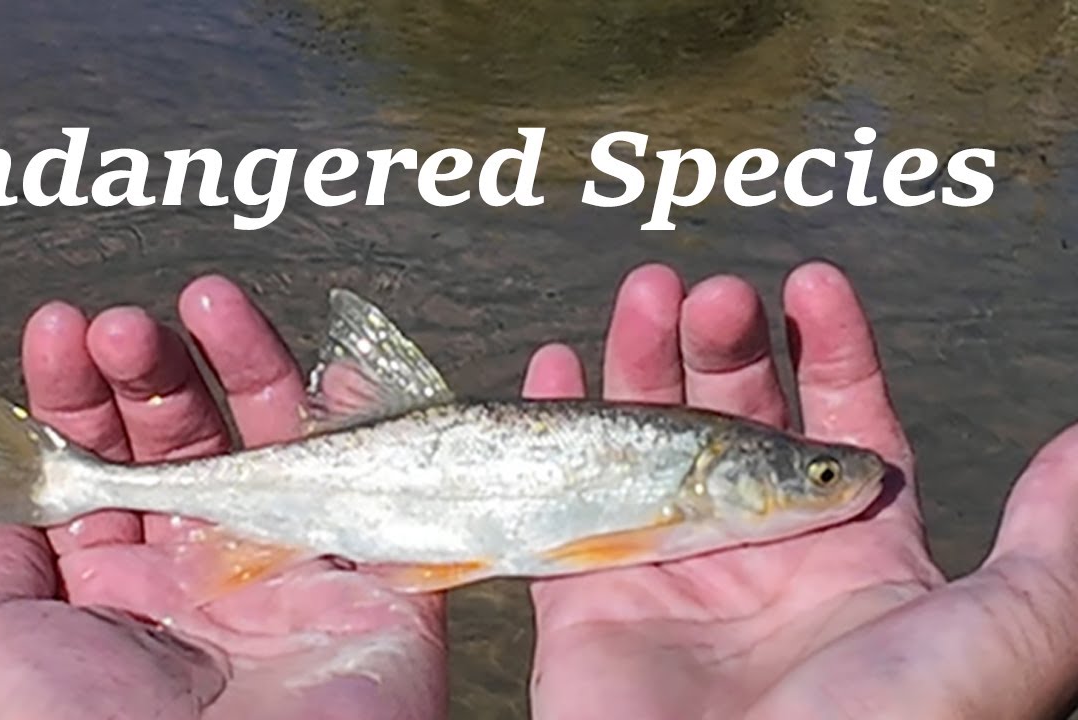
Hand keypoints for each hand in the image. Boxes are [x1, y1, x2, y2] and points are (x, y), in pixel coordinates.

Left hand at [0, 277, 444, 719]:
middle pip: (191, 437)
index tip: (65, 330)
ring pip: (282, 439)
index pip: (107, 463)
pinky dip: (369, 413)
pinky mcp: (380, 584)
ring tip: (207, 302)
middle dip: (154, 368)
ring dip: (246, 361)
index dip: (83, 391)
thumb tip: (5, 506)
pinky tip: (332, 357)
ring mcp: (294, 569)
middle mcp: (210, 569)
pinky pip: (386, 480)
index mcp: (124, 589)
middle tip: (128, 324)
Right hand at [523, 261, 1077, 718]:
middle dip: (724, 341)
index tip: (811, 283)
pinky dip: (555, 423)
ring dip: (641, 359)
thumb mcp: (1001, 633)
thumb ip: (1045, 539)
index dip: (830, 346)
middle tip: (711, 292)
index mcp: (852, 551)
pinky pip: (564, 494)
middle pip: (735, 412)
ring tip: (642, 293)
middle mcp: (760, 548)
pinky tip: (556, 367)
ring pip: (649, 436)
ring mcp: (671, 568)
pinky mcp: (589, 597)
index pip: (842, 418)